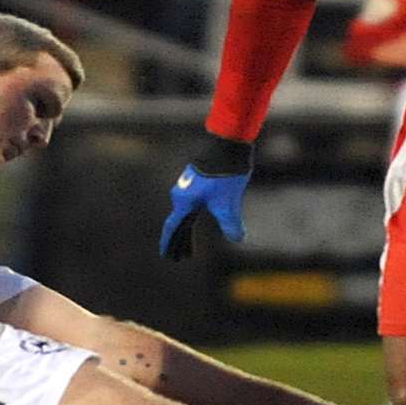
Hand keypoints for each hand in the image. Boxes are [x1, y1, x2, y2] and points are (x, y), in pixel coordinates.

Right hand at [159, 136, 254, 260]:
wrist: (228, 145)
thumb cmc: (226, 174)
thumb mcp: (229, 204)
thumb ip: (231, 224)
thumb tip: (237, 239)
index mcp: (184, 202)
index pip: (173, 228)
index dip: (170, 244)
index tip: (168, 257)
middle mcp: (181, 195)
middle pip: (178, 224)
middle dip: (180, 242)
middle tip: (179, 259)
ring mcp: (188, 187)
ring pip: (185, 215)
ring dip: (186, 232)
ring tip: (189, 247)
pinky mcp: (197, 181)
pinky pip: (192, 206)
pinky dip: (193, 218)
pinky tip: (198, 221)